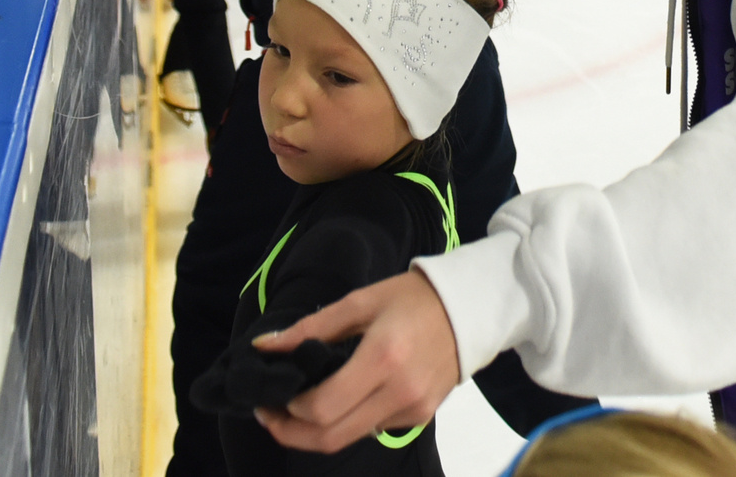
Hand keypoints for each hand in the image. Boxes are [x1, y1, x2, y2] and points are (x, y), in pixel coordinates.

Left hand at [253, 269, 461, 455]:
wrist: (471, 308)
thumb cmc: (412, 298)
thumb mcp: (360, 301)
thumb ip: (311, 328)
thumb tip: (264, 348)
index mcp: (382, 358)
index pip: (323, 407)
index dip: (288, 411)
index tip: (270, 398)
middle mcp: (399, 392)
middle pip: (331, 437)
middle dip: (292, 434)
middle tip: (271, 416)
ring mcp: (413, 410)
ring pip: (350, 437)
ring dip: (318, 430)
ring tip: (299, 406)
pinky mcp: (421, 417)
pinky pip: (372, 428)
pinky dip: (349, 420)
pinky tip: (342, 398)